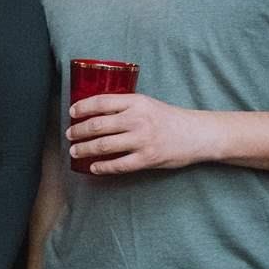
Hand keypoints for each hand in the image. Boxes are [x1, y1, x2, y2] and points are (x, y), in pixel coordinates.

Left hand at [67, 93, 215, 173]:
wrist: (198, 134)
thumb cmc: (169, 119)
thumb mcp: (147, 104)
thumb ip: (125, 106)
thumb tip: (95, 112)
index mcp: (136, 102)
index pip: (101, 102)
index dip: (82, 107)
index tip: (72, 112)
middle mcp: (138, 119)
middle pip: (98, 125)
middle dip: (78, 131)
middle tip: (69, 134)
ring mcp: (142, 140)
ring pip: (104, 145)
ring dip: (85, 149)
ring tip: (75, 151)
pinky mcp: (147, 158)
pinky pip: (118, 165)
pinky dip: (102, 167)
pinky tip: (93, 167)